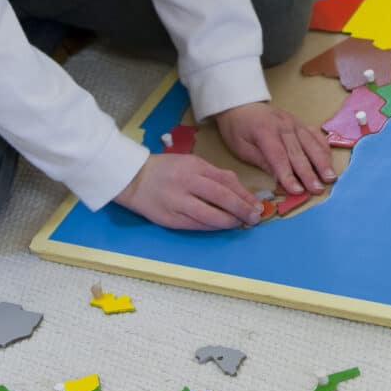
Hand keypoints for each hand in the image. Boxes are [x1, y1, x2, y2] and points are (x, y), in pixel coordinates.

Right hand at [112, 154, 262, 229]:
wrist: (133, 179)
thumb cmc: (166, 169)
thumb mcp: (191, 162)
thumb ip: (214, 174)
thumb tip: (240, 191)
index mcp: (194, 166)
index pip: (226, 180)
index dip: (244, 194)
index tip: (257, 204)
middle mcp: (186, 183)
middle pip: (221, 197)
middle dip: (241, 209)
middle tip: (254, 217)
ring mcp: (177, 202)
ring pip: (209, 216)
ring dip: (228, 222)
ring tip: (239, 224)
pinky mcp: (170, 219)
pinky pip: (196, 225)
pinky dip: (212, 227)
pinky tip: (221, 227)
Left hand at [214, 101, 336, 196]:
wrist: (240, 104)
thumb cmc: (237, 129)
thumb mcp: (241, 147)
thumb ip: (262, 162)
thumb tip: (279, 181)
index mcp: (265, 131)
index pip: (279, 157)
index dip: (289, 175)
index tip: (297, 191)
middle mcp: (283, 125)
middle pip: (298, 152)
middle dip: (309, 173)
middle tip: (318, 189)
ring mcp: (294, 122)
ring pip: (311, 143)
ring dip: (322, 161)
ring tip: (330, 177)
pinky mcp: (300, 122)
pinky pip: (315, 135)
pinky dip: (323, 147)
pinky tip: (329, 160)